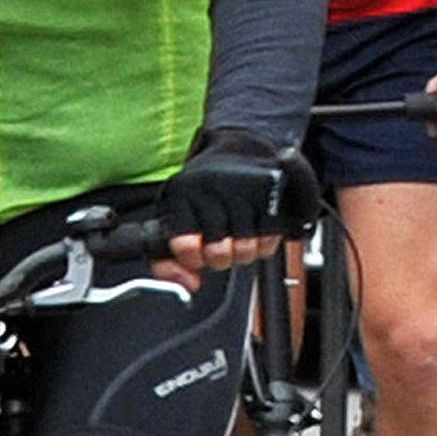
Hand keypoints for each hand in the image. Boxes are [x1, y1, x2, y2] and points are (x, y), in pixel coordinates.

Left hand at [156, 129, 314, 286]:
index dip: (194, 258)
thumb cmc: (202, 195)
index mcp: (181, 194)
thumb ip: (166, 262)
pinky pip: (270, 237)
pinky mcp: (270, 190)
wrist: (238, 151)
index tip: (197, 252)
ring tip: (237, 238)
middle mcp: (211, 188)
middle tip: (220, 246)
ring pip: (246, 249)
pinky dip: (264, 244)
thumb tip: (189, 284)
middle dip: (220, 258)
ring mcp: (242, 188)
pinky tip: (255, 231)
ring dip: (243, 253)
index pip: (186, 246)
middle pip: (219, 253)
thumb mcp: (172, 221)